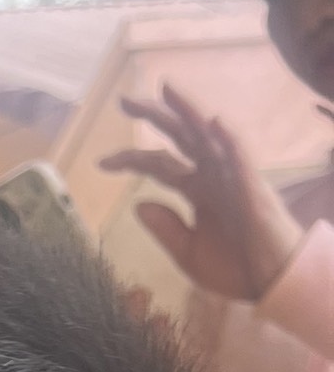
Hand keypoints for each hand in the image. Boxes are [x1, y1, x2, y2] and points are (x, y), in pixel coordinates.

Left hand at [101, 84, 304, 300]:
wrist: (270, 283)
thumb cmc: (235, 268)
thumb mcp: (187, 253)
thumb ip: (164, 229)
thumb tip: (138, 205)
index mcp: (197, 190)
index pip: (160, 165)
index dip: (132, 159)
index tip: (101, 162)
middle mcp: (213, 175)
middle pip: (181, 138)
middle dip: (155, 117)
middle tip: (124, 100)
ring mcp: (233, 177)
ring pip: (209, 136)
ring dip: (188, 111)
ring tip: (167, 88)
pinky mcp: (252, 188)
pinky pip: (240, 159)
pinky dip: (228, 140)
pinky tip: (213, 122)